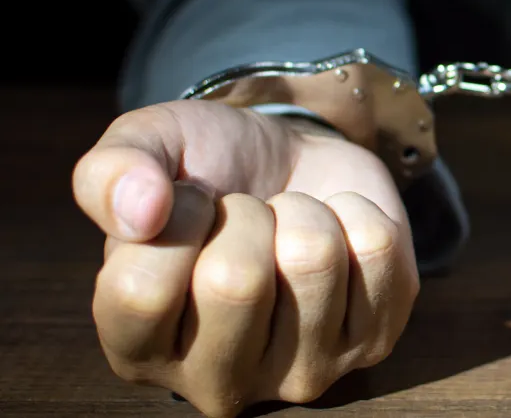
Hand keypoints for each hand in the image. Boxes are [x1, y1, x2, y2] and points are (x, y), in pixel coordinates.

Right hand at [73, 100, 418, 416]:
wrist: (294, 163)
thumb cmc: (208, 172)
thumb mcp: (144, 150)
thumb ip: (109, 173)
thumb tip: (141, 210)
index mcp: (139, 352)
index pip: (141, 292)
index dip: (175, 218)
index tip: (190, 202)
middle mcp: (216, 383)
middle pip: (235, 283)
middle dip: (246, 215)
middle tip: (248, 215)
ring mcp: (302, 373)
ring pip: (314, 260)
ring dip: (305, 212)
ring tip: (291, 222)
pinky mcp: (374, 341)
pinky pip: (377, 248)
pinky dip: (357, 211)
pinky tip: (337, 231)